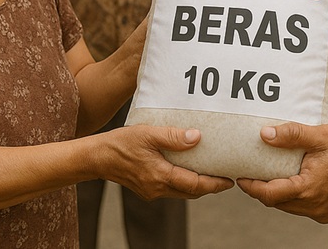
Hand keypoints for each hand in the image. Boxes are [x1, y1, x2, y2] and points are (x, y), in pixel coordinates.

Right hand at [98, 125, 234, 199]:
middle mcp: (157, 188)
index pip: (194, 184)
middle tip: (226, 177)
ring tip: (211, 173)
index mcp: (160, 176)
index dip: (214, 184)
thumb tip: (197, 137)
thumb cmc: (121, 143)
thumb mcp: (148, 134)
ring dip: (197, 185)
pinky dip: (184, 182)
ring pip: (182, 192)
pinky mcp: (147, 189)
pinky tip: (188, 170)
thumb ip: (172, 136)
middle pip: (191, 192)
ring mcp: (151, 191)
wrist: (97, 158)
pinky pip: (172, 189)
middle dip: (210, 186)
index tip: (230, 181)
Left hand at [237, 122, 327, 223]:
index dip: (251, 187)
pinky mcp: (325, 213)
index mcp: (309, 188)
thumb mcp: (319, 135)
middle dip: (261, 188)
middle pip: (276, 201)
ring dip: (277, 192)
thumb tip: (264, 135)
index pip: (269, 194)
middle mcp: (313, 206)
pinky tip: (290, 178)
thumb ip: (292, 135)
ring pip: (287, 205)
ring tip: (267, 173)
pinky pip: (300, 206)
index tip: (239, 176)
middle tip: (250, 171)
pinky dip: (292, 195)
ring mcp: (320, 211)